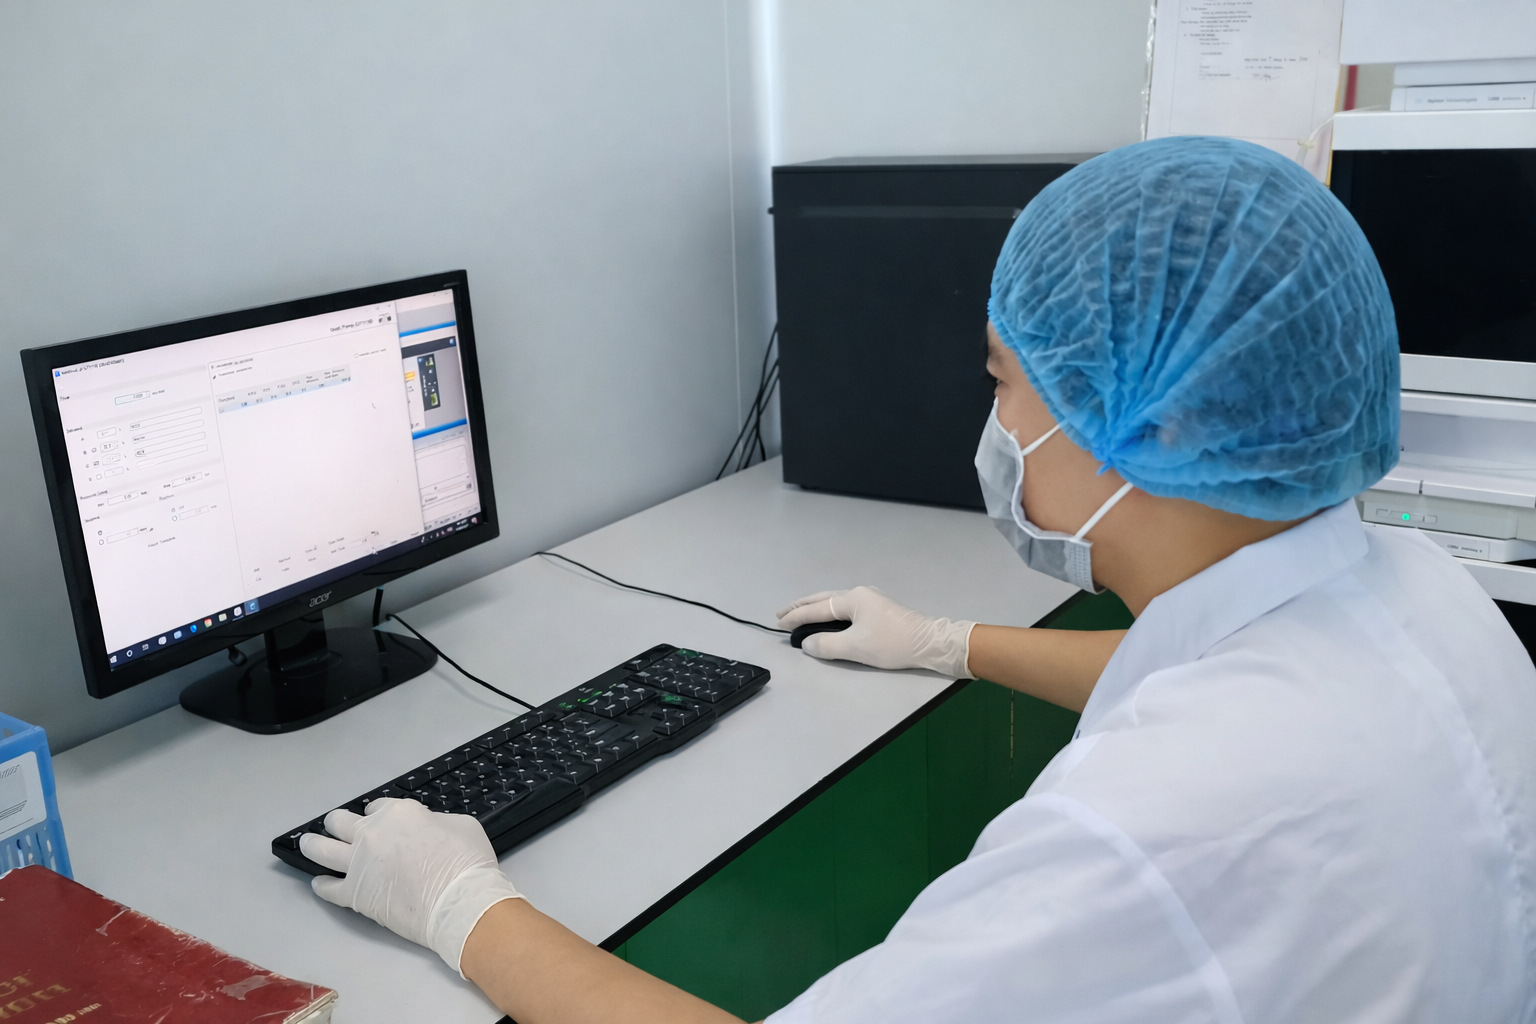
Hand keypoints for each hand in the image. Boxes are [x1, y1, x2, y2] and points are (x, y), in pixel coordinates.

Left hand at [300, 797, 523, 975]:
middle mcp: (371, 833)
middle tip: (338, 827)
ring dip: (312, 844)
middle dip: (339, 822)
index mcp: (398, 812)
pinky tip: (318, 883)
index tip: (381, 820)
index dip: (379, 813)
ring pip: (321, 849)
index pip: (378, 806)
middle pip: (341, 822)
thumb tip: (425, 829)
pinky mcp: (354, 894)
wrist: (458, 902)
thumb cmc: (467, 862)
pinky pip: (328, 888)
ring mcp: (358, 864)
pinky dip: (322, 885)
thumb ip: (433, 822)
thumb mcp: (460, 824)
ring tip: (307, 844)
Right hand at [776, 585, 975, 678]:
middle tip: (782, 614)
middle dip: (802, 607)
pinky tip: (828, 619)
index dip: (796, 617)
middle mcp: (860, 594)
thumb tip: (807, 643)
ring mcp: (871, 600)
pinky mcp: (879, 610)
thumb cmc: (892, 644)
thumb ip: (826, 645)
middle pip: (823, 599)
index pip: (817, 608)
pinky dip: (830, 613)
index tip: (779, 624)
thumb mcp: (855, 647)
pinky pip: (845, 608)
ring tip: (800, 616)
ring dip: (816, 609)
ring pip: (835, 602)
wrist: (930, 643)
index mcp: (852, 598)